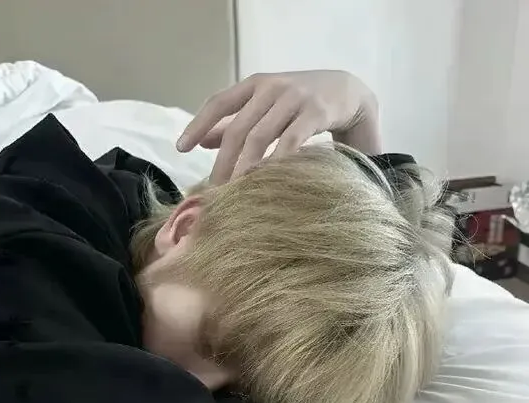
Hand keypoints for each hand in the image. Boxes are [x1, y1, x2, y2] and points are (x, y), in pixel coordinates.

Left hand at [177, 70, 380, 184]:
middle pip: (237, 128)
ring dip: (244, 168)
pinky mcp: (315, 114)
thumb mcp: (264, 106)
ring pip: (260, 137)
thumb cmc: (298, 103)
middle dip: (223, 162)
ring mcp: (294, 99)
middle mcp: (271, 88)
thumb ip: (233, 122)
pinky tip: (266, 181)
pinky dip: (275, 162)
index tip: (180, 148)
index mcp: (254, 84)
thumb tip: (200, 141)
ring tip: (235, 192)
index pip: (218, 103)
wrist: (348, 90)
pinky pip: (290, 142)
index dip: (198, 125)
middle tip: (214, 190)